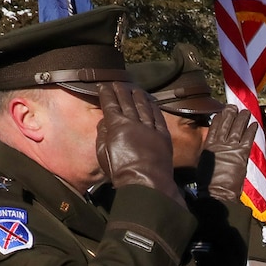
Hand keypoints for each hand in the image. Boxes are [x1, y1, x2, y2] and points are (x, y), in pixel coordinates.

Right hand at [94, 82, 178, 200]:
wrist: (145, 182)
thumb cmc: (120, 170)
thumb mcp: (102, 152)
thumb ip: (103, 133)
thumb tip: (106, 121)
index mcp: (116, 125)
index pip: (110, 104)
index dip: (106, 93)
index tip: (104, 85)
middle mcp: (134, 122)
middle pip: (127, 101)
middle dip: (121, 90)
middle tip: (118, 83)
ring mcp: (150, 128)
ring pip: (144, 106)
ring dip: (139, 96)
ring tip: (135, 89)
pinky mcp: (163, 136)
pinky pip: (158, 117)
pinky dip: (154, 107)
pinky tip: (152, 102)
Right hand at [201, 105, 257, 202]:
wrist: (216, 191)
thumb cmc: (209, 181)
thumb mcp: (205, 162)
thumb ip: (211, 152)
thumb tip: (213, 148)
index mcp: (209, 145)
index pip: (214, 126)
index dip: (220, 117)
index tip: (223, 111)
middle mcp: (219, 143)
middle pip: (226, 123)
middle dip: (231, 113)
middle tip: (235, 106)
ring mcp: (230, 147)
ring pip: (238, 128)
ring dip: (243, 118)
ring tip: (247, 111)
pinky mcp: (241, 154)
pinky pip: (248, 138)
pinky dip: (252, 130)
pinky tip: (255, 124)